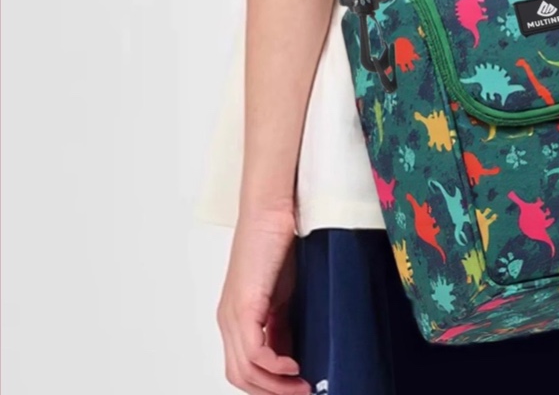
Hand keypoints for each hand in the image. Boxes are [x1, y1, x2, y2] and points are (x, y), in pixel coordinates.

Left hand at [218, 209, 311, 394]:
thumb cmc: (277, 243)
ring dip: (275, 385)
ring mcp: (233, 314)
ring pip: (244, 370)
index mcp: (235, 318)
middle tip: (302, 393)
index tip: (296, 387)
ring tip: (302, 386)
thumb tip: (290, 354)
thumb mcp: (282, 294)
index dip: (268, 384)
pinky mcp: (245, 305)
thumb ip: (281, 324)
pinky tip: (293, 365)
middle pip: (240, 376)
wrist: (271, 210)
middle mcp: (228, 320)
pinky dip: (274, 366)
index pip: (243, 367)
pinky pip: (255, 352)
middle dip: (272, 392)